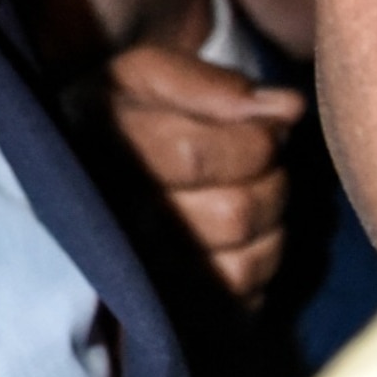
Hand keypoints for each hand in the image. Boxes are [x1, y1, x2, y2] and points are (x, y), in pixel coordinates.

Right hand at [106, 45, 305, 304]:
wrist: (89, 155)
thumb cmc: (128, 110)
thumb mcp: (151, 73)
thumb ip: (212, 83)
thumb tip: (287, 108)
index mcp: (104, 148)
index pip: (194, 156)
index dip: (253, 139)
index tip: (264, 125)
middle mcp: (117, 216)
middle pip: (231, 213)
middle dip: (270, 180)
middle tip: (258, 161)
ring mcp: (143, 267)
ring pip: (242, 264)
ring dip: (269, 223)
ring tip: (250, 193)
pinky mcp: (174, 304)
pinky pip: (243, 297)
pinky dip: (261, 261)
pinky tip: (242, 234)